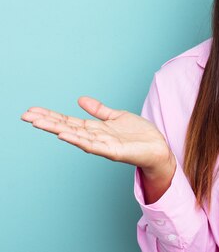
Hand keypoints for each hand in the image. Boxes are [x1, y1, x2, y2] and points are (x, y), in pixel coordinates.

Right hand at [20, 96, 173, 173]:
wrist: (158, 148)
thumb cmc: (139, 135)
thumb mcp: (117, 117)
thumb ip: (99, 110)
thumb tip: (81, 99)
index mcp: (95, 129)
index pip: (68, 121)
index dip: (51, 115)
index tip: (32, 110)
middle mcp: (95, 137)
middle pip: (67, 127)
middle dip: (47, 122)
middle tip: (26, 116)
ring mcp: (103, 145)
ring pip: (75, 136)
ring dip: (57, 129)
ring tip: (39, 123)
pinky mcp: (113, 151)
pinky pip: (93, 145)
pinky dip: (78, 140)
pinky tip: (65, 135)